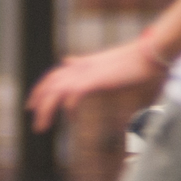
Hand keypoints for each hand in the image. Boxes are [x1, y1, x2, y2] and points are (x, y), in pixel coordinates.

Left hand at [25, 38, 167, 131]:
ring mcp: (88, 72)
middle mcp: (81, 67)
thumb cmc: (131, 62)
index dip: (41, 88)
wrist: (148, 55)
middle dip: (38, 99)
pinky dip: (69, 104)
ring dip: (47, 108)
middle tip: (32, 116)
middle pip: (50, 82)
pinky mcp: (97, 79)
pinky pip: (76, 92)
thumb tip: (68, 60)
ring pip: (58, 89)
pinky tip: (68, 115)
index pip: (54, 75)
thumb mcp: (103, 63)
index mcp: (82, 64)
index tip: (33, 103)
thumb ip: (84, 63)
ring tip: (42, 125)